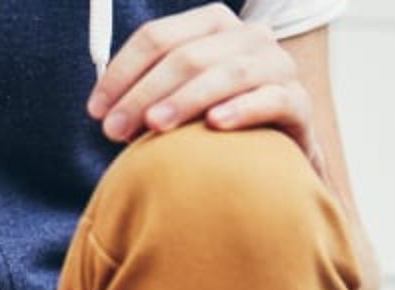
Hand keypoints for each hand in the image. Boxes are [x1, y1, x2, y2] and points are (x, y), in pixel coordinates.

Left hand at [88, 3, 323, 175]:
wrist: (276, 159)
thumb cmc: (218, 128)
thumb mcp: (179, 102)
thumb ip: (147, 93)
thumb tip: (99, 108)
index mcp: (213, 26)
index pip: (158, 38)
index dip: (121, 72)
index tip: (95, 110)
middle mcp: (248, 37)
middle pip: (187, 55)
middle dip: (144, 92)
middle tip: (115, 129)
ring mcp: (278, 67)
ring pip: (228, 73)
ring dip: (186, 99)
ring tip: (156, 126)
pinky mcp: (298, 103)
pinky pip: (271, 99)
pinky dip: (241, 110)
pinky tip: (215, 125)